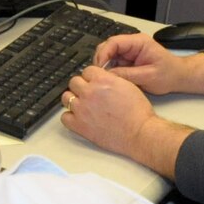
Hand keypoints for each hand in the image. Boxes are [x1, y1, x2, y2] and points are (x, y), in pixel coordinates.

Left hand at [61, 65, 192, 177]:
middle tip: (88, 94)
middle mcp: (89, 92)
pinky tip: (79, 118)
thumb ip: (111, 79)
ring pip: (66, 97)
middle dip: (81, 87)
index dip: (91, 77)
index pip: (87, 71)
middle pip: (74, 82)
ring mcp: (82, 109)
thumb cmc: (138, 112)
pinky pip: (64, 117)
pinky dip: (70, 117)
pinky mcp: (79, 125)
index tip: (93, 83)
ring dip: (73, 99)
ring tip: (83, 105)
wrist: (139, 133)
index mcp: (102, 80)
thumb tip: (101, 79)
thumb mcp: (127, 85)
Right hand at [93, 32, 203, 96]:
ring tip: (105, 80)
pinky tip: (110, 80)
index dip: (104, 54)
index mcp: (139, 42)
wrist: (179, 77)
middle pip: (108, 47)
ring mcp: (128, 52)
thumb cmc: (169, 74)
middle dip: (101, 61)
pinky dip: (109, 72)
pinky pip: (113, 64)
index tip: (99, 67)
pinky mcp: (127, 61)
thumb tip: (108, 76)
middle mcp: (132, 45)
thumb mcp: (148, 76)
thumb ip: (128, 75)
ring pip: (108, 56)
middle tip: (99, 75)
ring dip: (105, 67)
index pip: (114, 42)